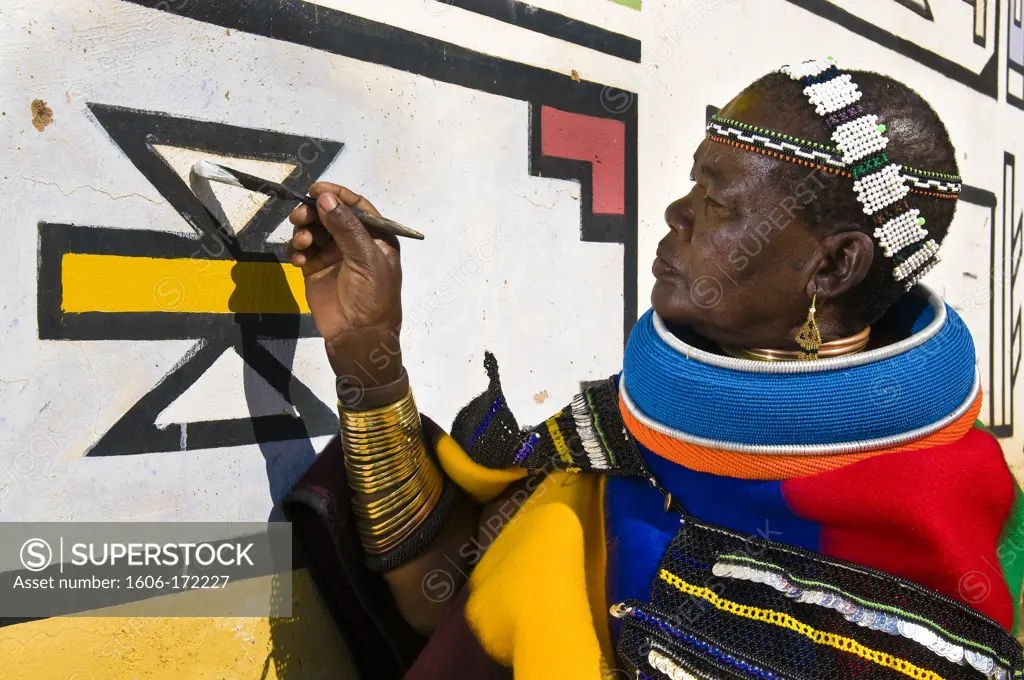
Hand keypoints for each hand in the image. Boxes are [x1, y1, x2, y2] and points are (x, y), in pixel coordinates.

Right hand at [287, 183, 402, 383]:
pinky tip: (299, 260)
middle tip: (299, 217)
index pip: (356, 207)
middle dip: (313, 213)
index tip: (315, 189)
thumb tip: (325, 198)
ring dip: (304, 232)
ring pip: (313, 232)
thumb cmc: (372, 296)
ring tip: (301, 242)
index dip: (336, 195)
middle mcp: (354, 243)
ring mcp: (334, 257)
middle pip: (330, 216)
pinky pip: (302, 252)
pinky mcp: (316, 270)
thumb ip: (345, 226)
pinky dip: (297, 251)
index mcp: (376, 237)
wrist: (358, 337)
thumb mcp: (365, 258)